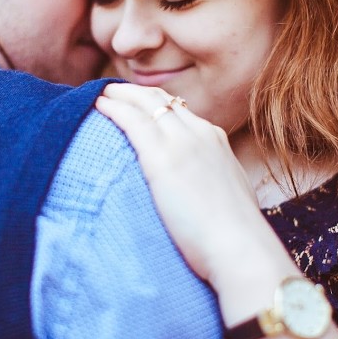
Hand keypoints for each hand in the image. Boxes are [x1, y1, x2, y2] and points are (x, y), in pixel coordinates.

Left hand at [95, 83, 276, 284]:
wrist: (239, 247)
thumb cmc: (233, 235)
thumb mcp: (227, 193)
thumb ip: (209, 180)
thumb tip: (196, 190)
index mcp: (216, 140)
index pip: (180, 110)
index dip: (156, 104)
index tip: (139, 105)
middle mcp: (200, 133)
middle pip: (162, 100)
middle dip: (135, 92)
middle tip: (114, 91)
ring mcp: (182, 143)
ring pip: (145, 103)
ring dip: (121, 95)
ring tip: (102, 95)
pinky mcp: (162, 158)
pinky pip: (132, 122)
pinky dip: (114, 109)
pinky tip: (99, 106)